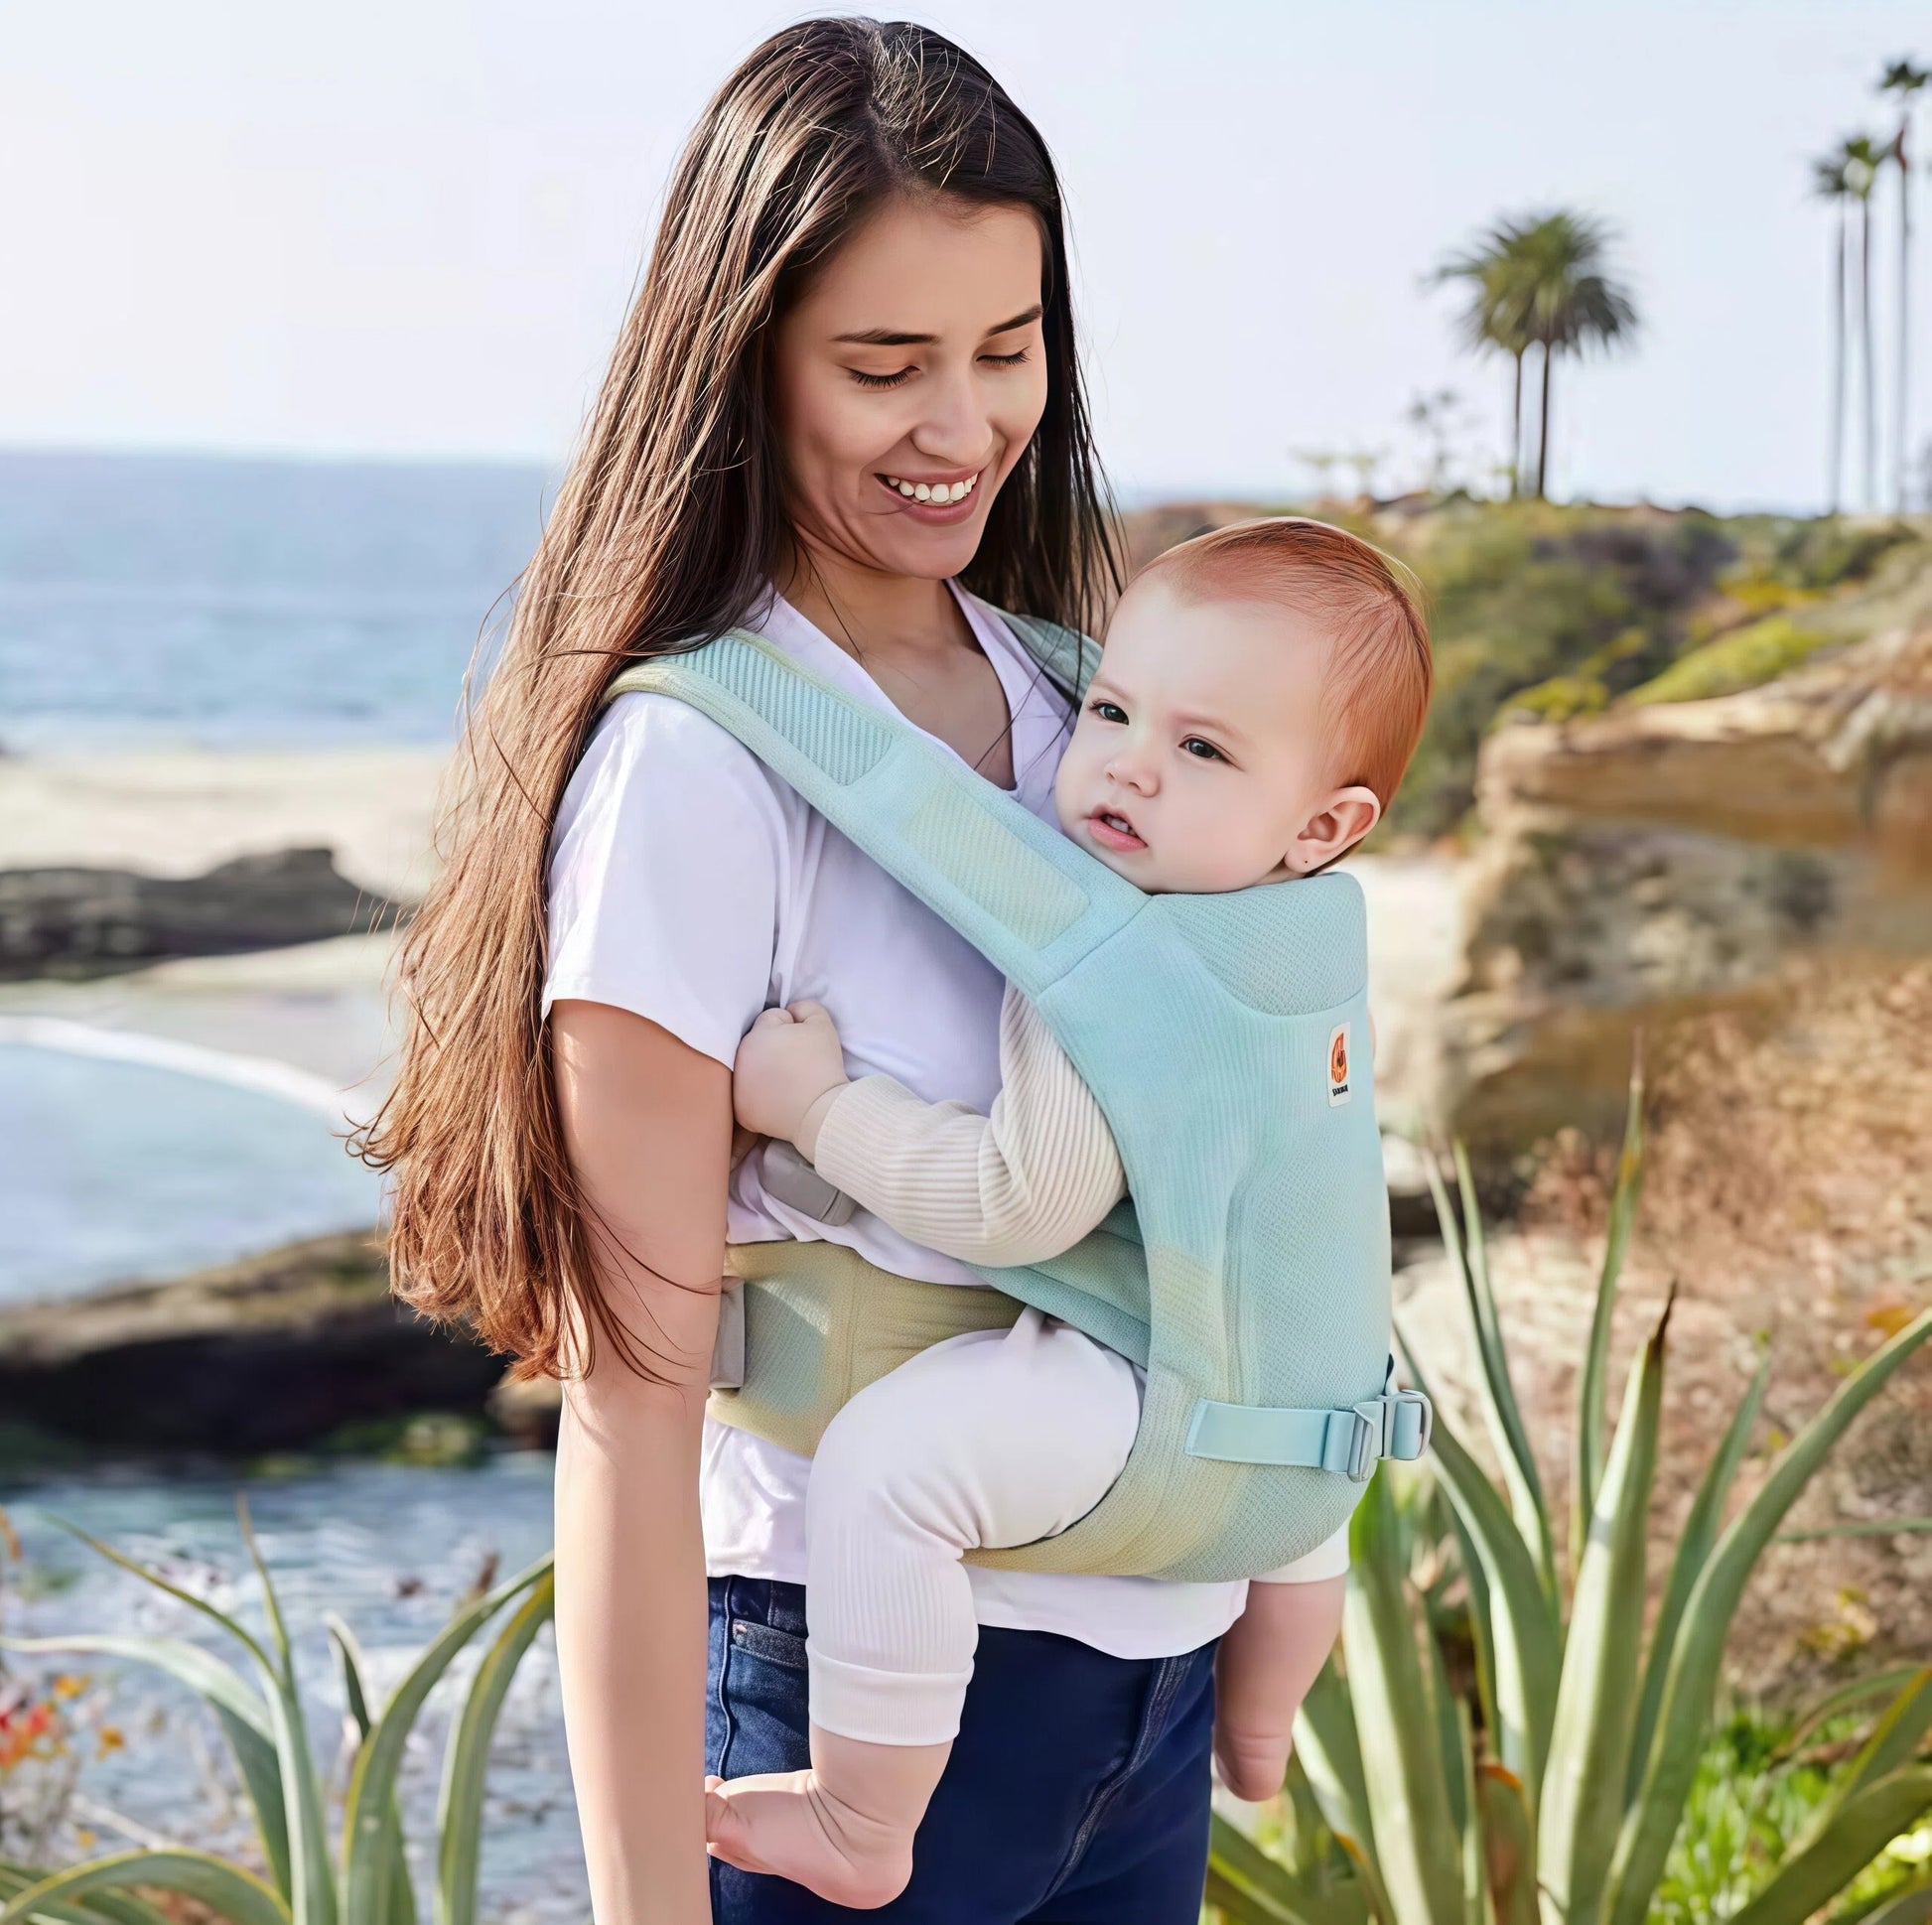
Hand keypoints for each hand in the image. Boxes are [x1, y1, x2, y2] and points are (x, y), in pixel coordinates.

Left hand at [733, 1000, 849, 1154]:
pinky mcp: (740, 1111)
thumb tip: (792, 1011)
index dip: (792, 1027)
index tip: (804, 1044)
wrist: (821, 1111)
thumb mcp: (822, 1024)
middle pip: (757, 1044)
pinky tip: (779, 1100)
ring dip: (764, 1071)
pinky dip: (760, 1097)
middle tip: (796, 1064)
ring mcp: (737, 1086)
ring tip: (788, 1083)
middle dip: (773, 1048)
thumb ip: (805, 1007)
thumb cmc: (822, 1066)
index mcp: (758, 1034)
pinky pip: (748, 1096)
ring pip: (751, 1069)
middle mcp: (740, 1058)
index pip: (771, 1018)